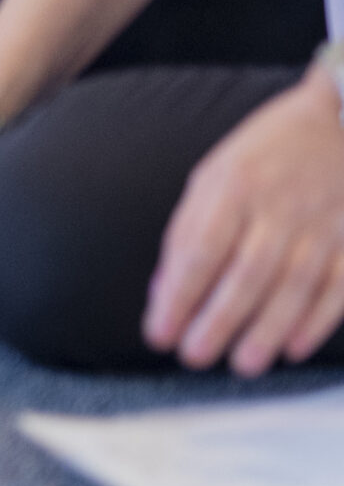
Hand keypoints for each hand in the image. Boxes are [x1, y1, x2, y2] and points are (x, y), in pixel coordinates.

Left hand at [144, 68, 343, 373]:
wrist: (338, 121)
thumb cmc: (263, 154)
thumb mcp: (213, 175)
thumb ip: (188, 229)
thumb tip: (165, 289)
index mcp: (232, 186)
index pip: (199, 249)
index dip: (178, 296)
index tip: (159, 332)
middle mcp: (278, 206)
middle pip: (247, 273)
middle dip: (218, 320)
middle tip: (195, 356)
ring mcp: (322, 223)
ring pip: (294, 285)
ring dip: (266, 329)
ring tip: (242, 364)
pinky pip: (338, 285)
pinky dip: (318, 320)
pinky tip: (294, 346)